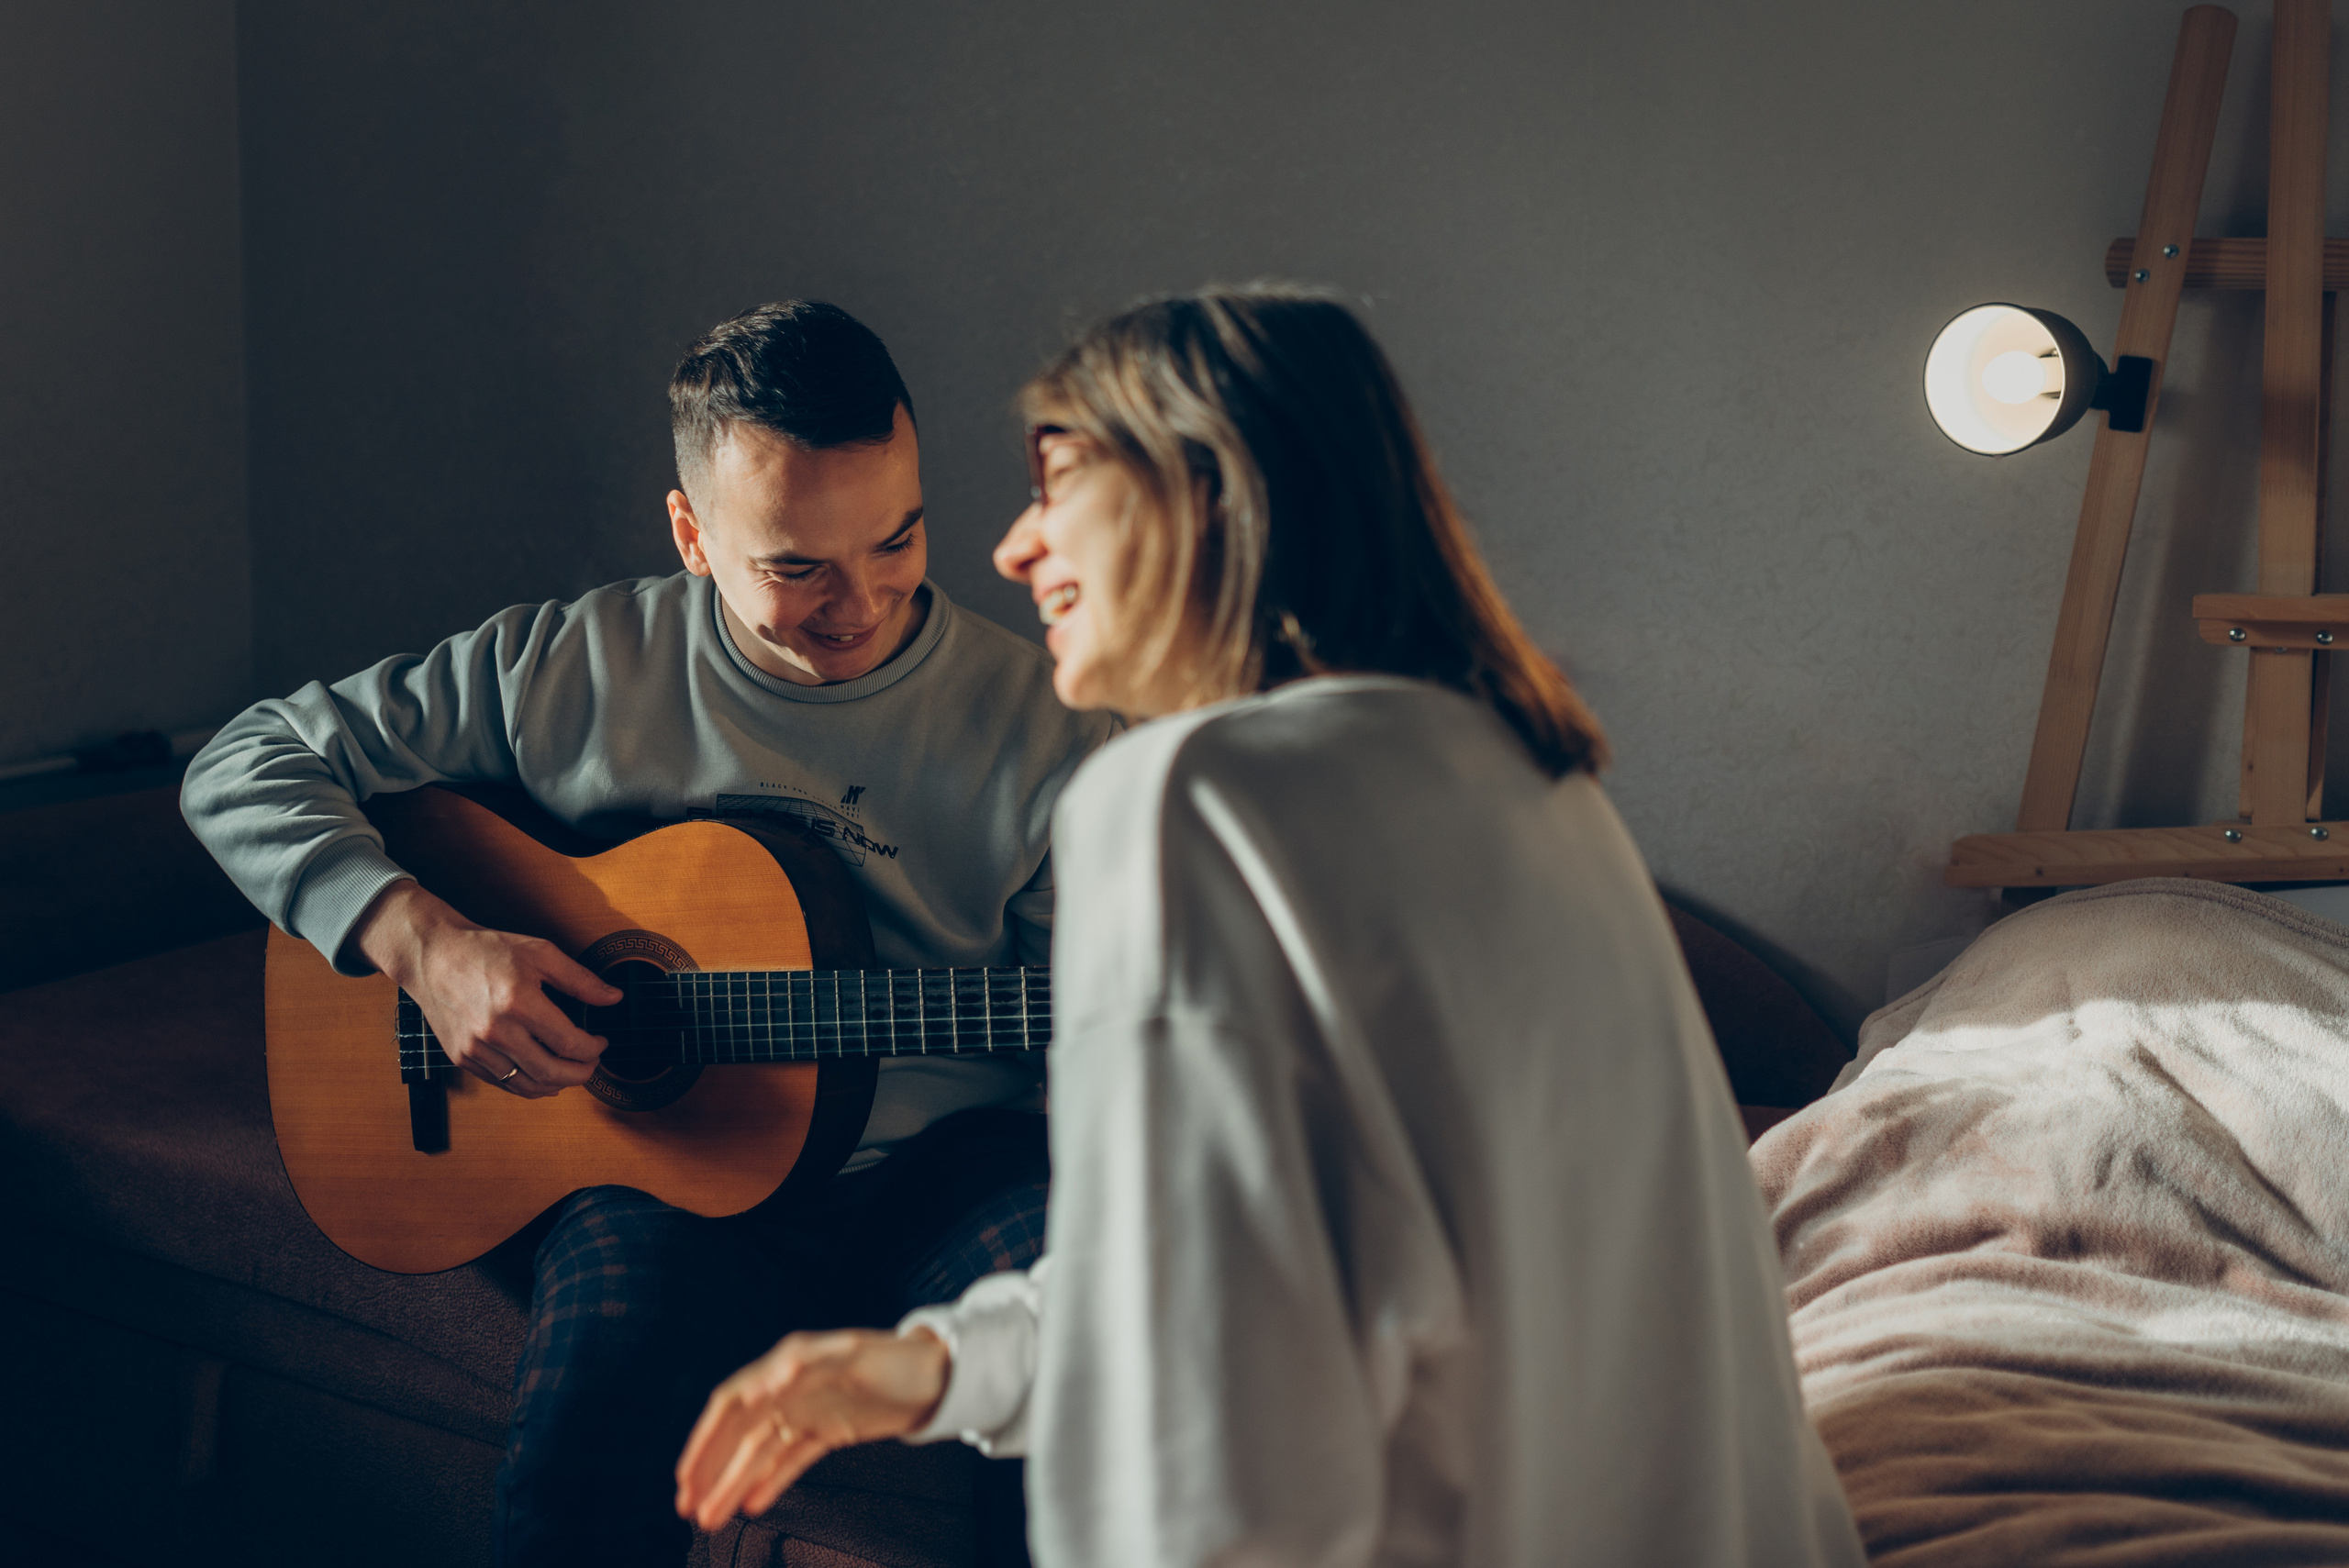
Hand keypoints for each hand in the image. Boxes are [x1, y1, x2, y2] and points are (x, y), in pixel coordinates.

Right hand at [351, 880, 619, 1097]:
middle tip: (591, 1063)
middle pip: (551, 1073)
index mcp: (519, 1002)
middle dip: (581, 1074)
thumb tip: (614, 998)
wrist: (433, 956)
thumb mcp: (540, 953)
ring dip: (556, 1085)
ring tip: (570, 1071)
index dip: (593, 1049)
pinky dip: (527, 1083)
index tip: (601, 1042)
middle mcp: (496, 1031)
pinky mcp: (462, 1057)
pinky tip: (540, 1072)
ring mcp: (475, 1048)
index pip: (569, 1043)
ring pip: (526, 1086)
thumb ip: (580, 979)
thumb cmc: (486, 950)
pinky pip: (502, 1083)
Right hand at [674, 1327, 949, 1529]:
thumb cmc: (898, 1358)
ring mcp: (808, 1411)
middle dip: (710, 1471)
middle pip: (738, 1435)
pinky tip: (751, 1506)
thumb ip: (808, 1363)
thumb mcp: (856, 1354)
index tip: (685, 1475)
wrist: (940, 1374)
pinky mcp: (827, 1430)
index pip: (731, 1404)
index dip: (705, 1439)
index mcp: (788, 1365)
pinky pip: (789, 1460)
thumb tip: (766, 1381)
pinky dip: (769, 1483)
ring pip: (760, 1454)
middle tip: (687, 1510)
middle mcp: (790, 1389)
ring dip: (732, 1485)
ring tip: (711, 1520)